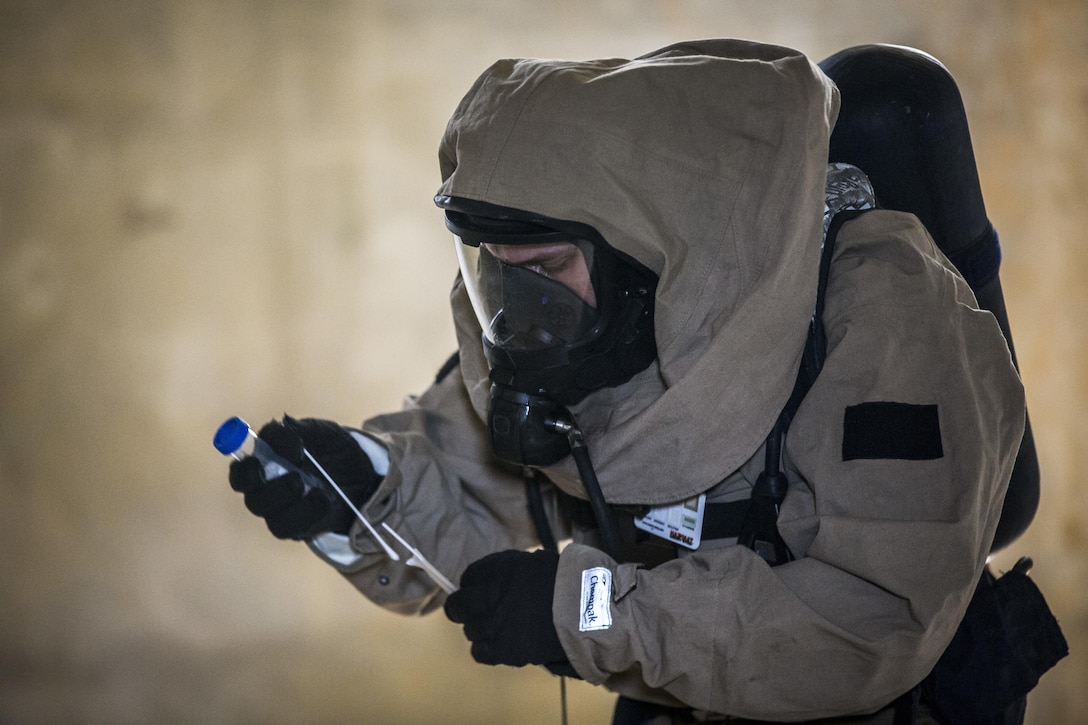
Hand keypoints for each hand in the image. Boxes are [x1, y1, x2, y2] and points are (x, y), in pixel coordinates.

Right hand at [228, 416, 380, 538]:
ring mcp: (282, 511)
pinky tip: (325, 500)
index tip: (261, 460)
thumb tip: (286, 438)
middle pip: (253, 499)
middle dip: (273, 490)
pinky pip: (292, 528)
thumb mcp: (317, 431)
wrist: (362, 471)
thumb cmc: (330, 447)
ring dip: (293, 504)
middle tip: (296, 479)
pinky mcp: (298, 527)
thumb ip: (295, 430)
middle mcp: (266, 490)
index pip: (240, 471)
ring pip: (273, 518)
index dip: (245, 468)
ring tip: (318, 490)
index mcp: (263, 463)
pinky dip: (308, 514)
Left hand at [444, 549, 570, 671]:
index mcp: (492, 572)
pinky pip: (479, 652)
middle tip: (483, 610)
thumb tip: (490, 582)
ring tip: (506, 627)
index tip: (484, 589)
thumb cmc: (559, 582)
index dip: (475, 585)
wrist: (579, 610)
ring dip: (483, 629)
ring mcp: (489, 626)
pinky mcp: (499, 650)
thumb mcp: (527, 562)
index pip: (467, 578)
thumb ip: (502, 571)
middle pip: (458, 607)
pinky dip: (488, 649)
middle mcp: (484, 598)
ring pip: (470, 630)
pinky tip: (504, 643)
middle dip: (466, 608)